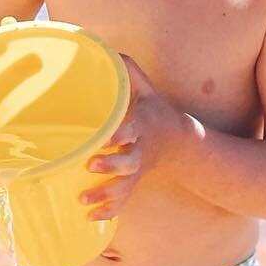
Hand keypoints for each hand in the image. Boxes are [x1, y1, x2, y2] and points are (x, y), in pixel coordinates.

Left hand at [78, 54, 186, 220]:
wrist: (182, 142)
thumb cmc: (155, 111)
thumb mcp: (147, 88)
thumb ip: (128, 71)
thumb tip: (106, 48)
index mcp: (143, 126)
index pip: (132, 130)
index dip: (120, 136)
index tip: (104, 139)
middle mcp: (141, 150)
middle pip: (129, 163)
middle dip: (112, 167)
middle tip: (91, 167)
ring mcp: (138, 170)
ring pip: (125, 187)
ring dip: (106, 196)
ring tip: (83, 202)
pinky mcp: (135, 183)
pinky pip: (124, 200)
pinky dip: (109, 211)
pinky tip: (91, 217)